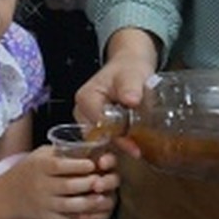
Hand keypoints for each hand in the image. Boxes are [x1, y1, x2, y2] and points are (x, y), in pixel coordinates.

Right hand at [12, 145, 119, 218]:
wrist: (8, 193)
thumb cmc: (29, 169)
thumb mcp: (39, 154)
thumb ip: (60, 151)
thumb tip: (90, 149)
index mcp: (39, 166)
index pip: (59, 166)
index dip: (77, 166)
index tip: (92, 164)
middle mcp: (40, 185)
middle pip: (67, 186)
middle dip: (88, 184)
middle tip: (102, 181)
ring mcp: (43, 203)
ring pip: (68, 206)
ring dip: (88, 204)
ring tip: (103, 199)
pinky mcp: (46, 217)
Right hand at [74, 30, 158, 151]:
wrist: (130, 66)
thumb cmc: (128, 68)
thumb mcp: (131, 75)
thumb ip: (130, 87)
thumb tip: (131, 100)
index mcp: (86, 99)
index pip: (96, 125)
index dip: (115, 137)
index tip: (132, 145)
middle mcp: (82, 111)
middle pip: (94, 136)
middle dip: (114, 147)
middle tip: (135, 152)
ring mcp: (89, 118)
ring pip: (98, 140)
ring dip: (115, 148)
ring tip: (135, 152)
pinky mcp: (98, 124)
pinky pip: (104, 138)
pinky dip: (117, 144)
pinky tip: (132, 147)